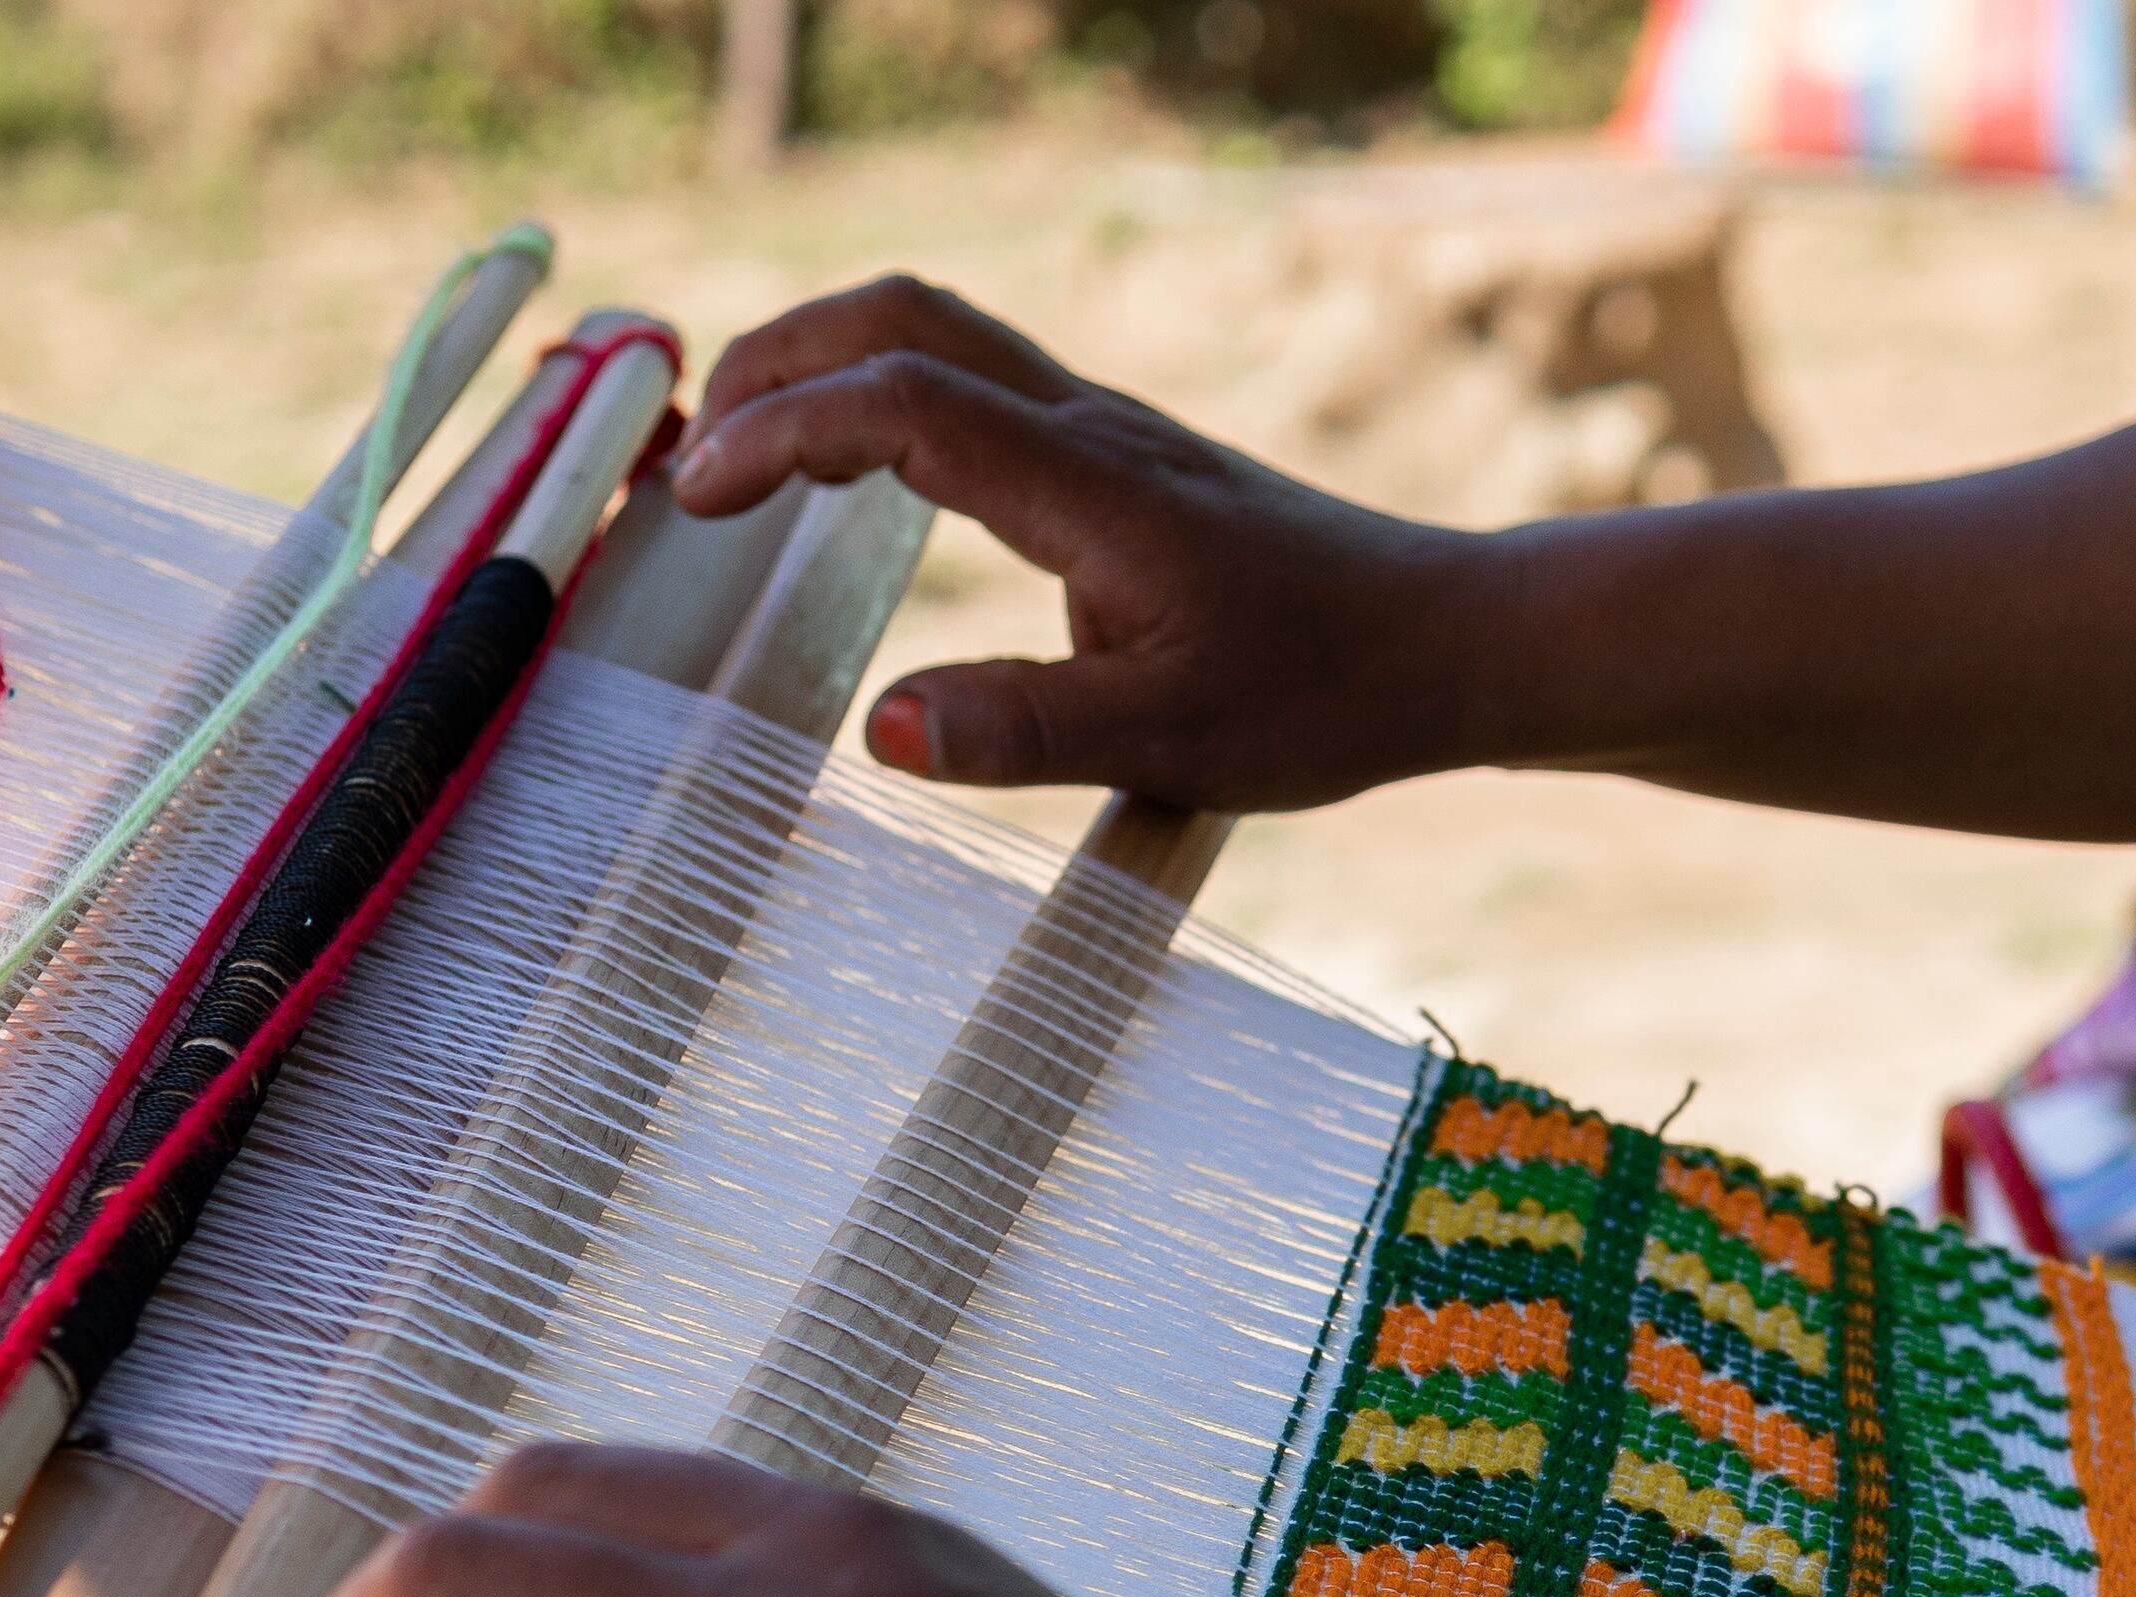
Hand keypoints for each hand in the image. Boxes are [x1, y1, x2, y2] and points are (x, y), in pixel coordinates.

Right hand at [669, 277, 1491, 809]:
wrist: (1444, 643)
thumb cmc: (1324, 693)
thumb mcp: (1172, 738)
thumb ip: (1023, 729)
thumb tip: (881, 729)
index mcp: (1088, 485)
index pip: (902, 405)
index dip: (784, 432)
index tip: (702, 497)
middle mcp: (1087, 431)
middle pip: (902, 320)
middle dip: (776, 362)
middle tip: (692, 458)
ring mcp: (1101, 433)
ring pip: (935, 334)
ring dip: (823, 367)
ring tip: (742, 454)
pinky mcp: (1114, 458)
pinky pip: (970, 379)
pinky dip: (879, 395)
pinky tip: (854, 470)